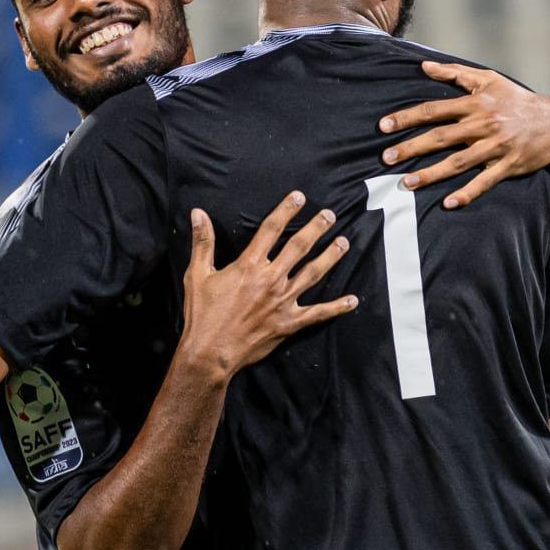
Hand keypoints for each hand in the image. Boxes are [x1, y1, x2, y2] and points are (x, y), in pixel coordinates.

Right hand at [180, 191, 356, 381]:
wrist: (210, 352)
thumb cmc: (203, 314)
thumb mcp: (198, 274)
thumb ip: (202, 242)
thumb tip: (198, 214)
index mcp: (249, 266)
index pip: (271, 230)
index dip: (285, 210)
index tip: (299, 197)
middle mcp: (270, 279)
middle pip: (298, 247)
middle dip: (316, 228)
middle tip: (329, 215)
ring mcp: (283, 301)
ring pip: (313, 273)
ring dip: (330, 257)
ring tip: (343, 243)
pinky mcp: (289, 323)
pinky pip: (318, 313)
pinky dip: (336, 307)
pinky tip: (352, 300)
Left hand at [377, 61, 549, 209]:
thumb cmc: (516, 99)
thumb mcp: (488, 80)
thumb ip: (454, 73)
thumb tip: (423, 66)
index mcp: (475, 104)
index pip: (434, 110)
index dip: (407, 117)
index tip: (383, 126)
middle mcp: (483, 125)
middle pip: (441, 137)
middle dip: (411, 148)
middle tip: (385, 157)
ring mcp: (496, 147)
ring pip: (458, 162)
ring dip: (431, 174)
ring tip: (405, 183)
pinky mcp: (508, 166)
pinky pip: (485, 182)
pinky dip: (467, 193)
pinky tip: (448, 204)